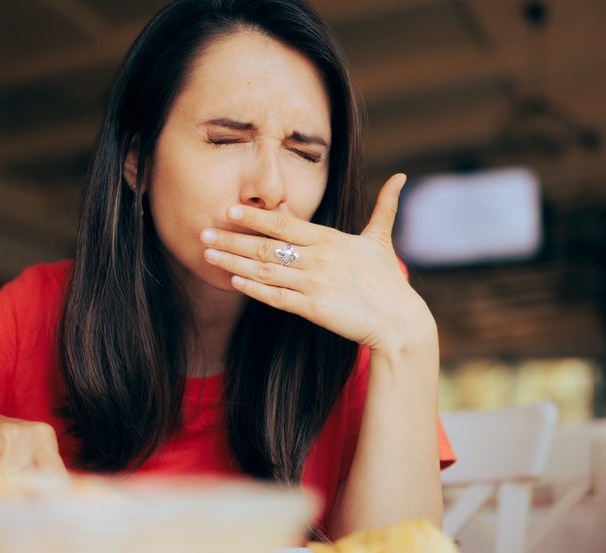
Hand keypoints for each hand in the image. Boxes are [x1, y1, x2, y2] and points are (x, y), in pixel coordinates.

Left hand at [200, 173, 435, 351]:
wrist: (399, 321)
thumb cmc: (389, 282)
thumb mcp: (382, 240)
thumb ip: (385, 207)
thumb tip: (402, 178)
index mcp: (330, 239)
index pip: (284, 222)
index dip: (254, 216)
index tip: (229, 210)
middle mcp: (318, 258)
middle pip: (266, 245)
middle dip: (232, 238)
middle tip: (204, 232)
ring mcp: (314, 283)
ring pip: (265, 270)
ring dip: (234, 262)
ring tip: (209, 255)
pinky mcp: (313, 308)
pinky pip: (276, 297)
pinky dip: (253, 289)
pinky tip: (234, 281)